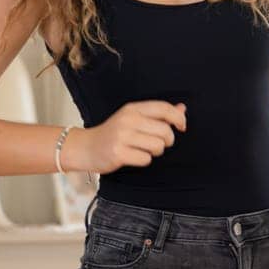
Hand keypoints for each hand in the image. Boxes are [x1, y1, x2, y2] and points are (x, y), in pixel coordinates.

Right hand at [66, 101, 186, 174]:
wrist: (86, 147)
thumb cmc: (114, 133)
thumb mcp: (134, 118)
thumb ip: (158, 114)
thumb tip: (182, 108)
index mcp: (133, 109)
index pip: (164, 108)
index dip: (178, 118)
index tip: (182, 127)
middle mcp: (127, 120)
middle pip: (165, 131)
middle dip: (167, 140)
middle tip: (159, 143)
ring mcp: (121, 136)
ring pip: (158, 146)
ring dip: (155, 151)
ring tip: (143, 149)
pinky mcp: (117, 153)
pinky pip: (146, 159)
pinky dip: (144, 160)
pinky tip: (133, 156)